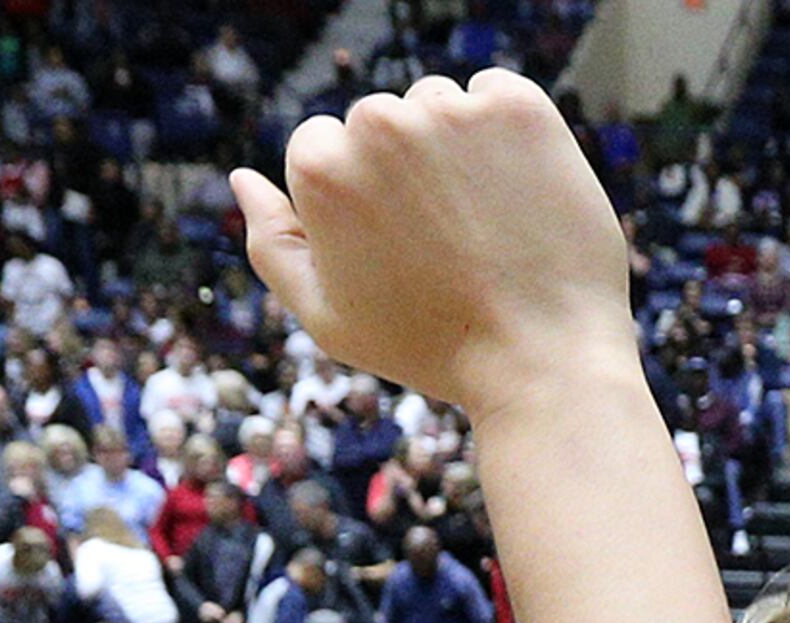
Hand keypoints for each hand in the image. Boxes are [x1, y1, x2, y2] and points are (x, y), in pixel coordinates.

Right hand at [232, 74, 634, 416]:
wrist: (546, 362)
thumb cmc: (434, 350)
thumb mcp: (329, 318)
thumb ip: (273, 244)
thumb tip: (242, 179)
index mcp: (320, 165)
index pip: (326, 146)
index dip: (366, 204)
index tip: (403, 250)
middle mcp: (378, 122)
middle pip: (383, 122)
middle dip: (410, 171)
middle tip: (453, 246)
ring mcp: (450, 110)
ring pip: (440, 106)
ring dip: (459, 148)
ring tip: (490, 225)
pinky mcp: (518, 108)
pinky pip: (499, 94)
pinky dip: (510, 133)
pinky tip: (524, 195)